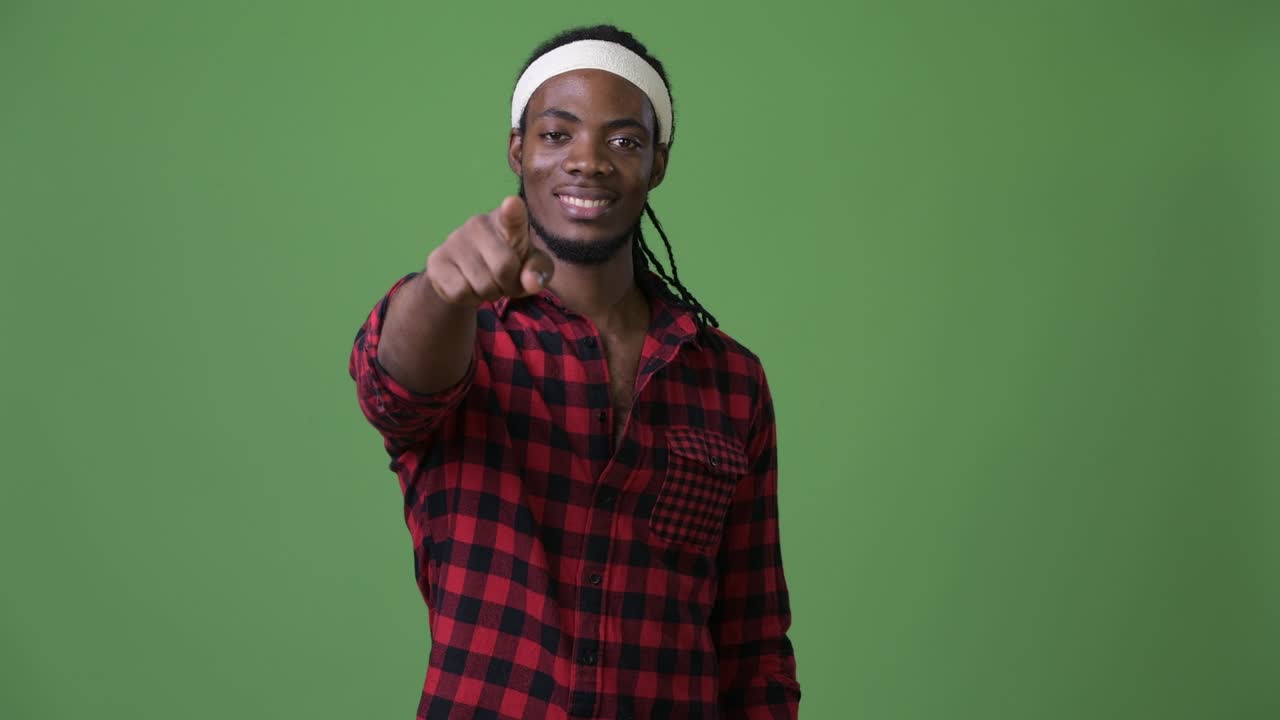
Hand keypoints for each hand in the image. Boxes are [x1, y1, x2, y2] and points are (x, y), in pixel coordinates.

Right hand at [425, 196, 554, 307]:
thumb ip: (539, 271)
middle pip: (503, 267)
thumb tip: (532, 283)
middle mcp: (479, 223)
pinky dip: (469, 299)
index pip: (512, 214)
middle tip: (504, 281)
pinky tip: (468, 286)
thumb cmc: (509, 264)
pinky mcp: (436, 260)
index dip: (512, 211)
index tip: (512, 204)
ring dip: (489, 294)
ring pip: (482, 285)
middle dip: (508, 285)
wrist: (467, 274)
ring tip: (486, 283)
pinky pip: (460, 292)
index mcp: (508, 220)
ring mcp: (454, 239)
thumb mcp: (532, 266)